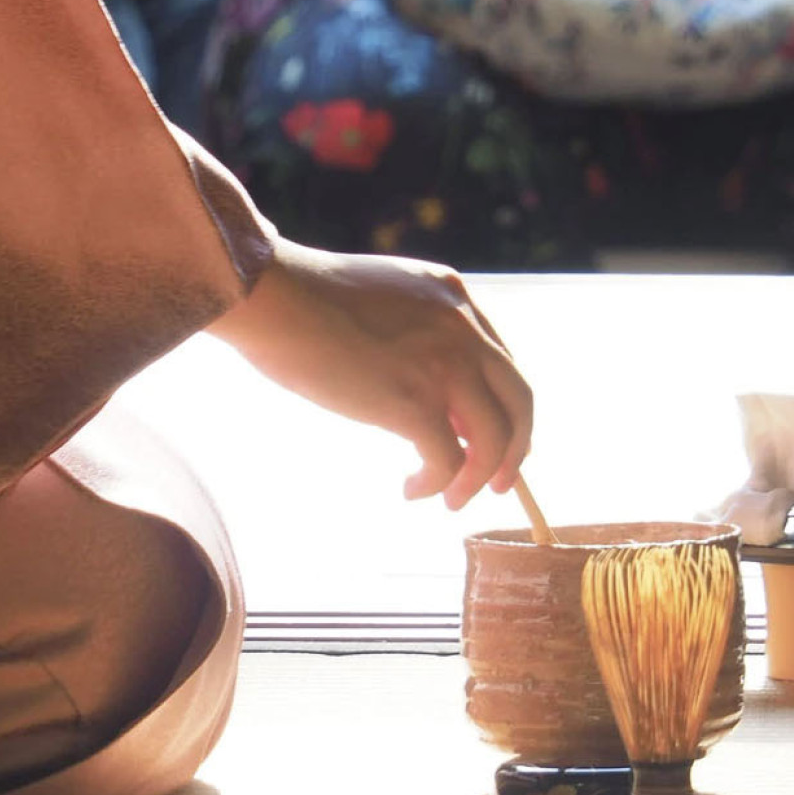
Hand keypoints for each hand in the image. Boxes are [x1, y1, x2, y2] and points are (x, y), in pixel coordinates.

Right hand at [207, 240, 533, 509]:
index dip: (501, 406)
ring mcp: (445, 365)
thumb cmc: (305, 297)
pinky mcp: (415, 403)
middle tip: (502, 482)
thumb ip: (417, 332)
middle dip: (516, 448)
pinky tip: (412, 489)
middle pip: (519, 400)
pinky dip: (436, 483)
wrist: (274, 295)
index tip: (487, 436)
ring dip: (479, 477)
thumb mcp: (386, 301)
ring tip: (453, 499)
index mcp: (456, 297)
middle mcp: (464, 328)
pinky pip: (449, 460)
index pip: (502, 361)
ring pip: (494, 438)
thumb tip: (428, 391)